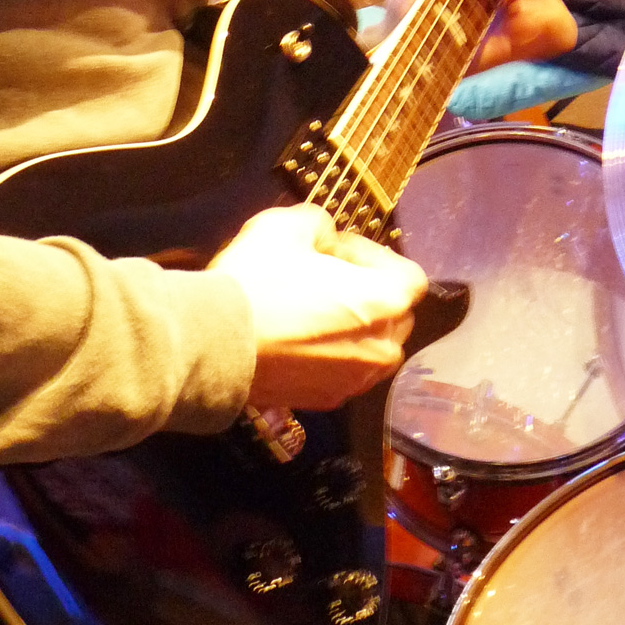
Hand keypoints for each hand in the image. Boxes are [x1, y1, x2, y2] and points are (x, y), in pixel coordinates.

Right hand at [208, 203, 426, 409]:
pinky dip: (331, 355)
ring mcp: (355, 380)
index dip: (374, 255)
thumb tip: (324, 237)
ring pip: (371, 347)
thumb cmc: (256, 282)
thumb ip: (320, 224)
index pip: (409, 275)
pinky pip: (344, 372)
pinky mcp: (327, 401)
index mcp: (384, 301)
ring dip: (353, 327)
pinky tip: (295, 339)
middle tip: (325, 275)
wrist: (215, 345)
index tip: (339, 249)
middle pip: (394, 314)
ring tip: (311, 310)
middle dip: (367, 291)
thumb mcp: (286, 225)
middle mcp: (381, 347)